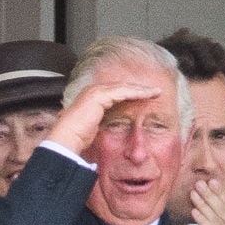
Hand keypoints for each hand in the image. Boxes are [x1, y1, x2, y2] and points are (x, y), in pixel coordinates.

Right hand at [46, 81, 161, 154]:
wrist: (68, 137)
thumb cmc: (79, 137)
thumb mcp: (97, 128)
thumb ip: (106, 123)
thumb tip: (116, 129)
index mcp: (94, 97)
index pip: (118, 92)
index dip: (133, 94)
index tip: (147, 97)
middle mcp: (94, 90)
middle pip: (122, 87)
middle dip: (140, 89)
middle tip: (156, 91)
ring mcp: (96, 91)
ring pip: (124, 87)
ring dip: (141, 90)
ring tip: (155, 92)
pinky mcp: (99, 95)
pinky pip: (122, 92)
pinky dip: (135, 93)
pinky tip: (146, 94)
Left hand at [190, 179, 224, 224]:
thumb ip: (224, 216)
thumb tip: (213, 193)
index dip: (223, 194)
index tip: (213, 182)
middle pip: (224, 212)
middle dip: (211, 197)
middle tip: (200, 184)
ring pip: (217, 220)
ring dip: (204, 206)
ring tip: (194, 194)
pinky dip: (203, 221)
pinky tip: (194, 212)